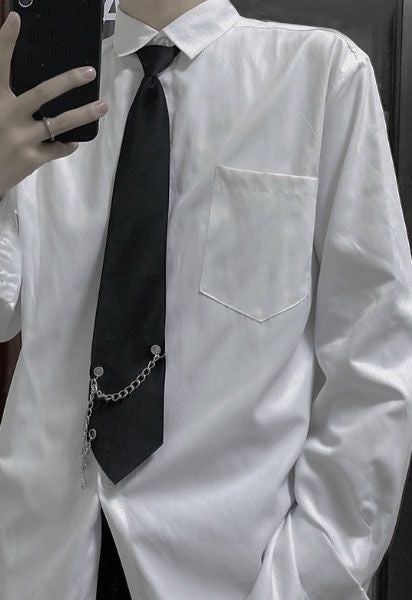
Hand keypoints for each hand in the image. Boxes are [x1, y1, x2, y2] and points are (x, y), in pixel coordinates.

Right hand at [0, 11, 108, 196]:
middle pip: (43, 93)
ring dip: (84, 114)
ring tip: (102, 106)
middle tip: (89, 72)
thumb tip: (29, 94)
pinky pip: (58, 148)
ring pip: (60, 123)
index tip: (16, 19)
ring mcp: (22, 138)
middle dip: (68, 81)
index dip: (5, 40)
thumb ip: (5, 96)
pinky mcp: (31, 159)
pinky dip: (68, 145)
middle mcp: (8, 115)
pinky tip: (74, 141)